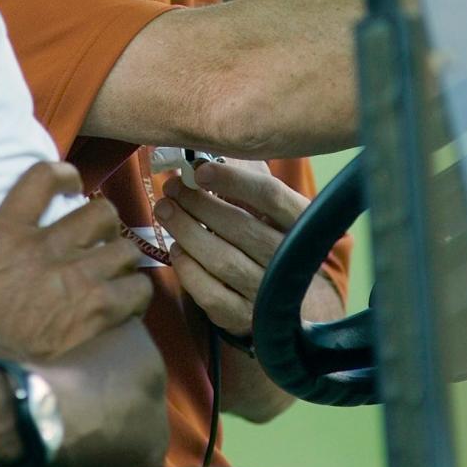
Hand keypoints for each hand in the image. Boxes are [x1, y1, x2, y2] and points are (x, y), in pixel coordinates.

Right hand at [0, 161, 151, 360]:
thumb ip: (5, 236)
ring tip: (115, 275)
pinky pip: (136, 290)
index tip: (73, 185)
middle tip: (99, 243)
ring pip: (125, 250)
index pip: (43, 177)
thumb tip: (34, 227)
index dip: (66, 175)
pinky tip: (126, 304)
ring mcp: (72, 279)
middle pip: (101, 213)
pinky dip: (136, 296)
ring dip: (123, 262)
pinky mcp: (93, 312)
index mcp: (7, 231)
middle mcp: (43, 248)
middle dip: (106, 227)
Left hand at [152, 159, 308, 336]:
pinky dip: (189, 270)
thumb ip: (246, 174)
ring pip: (224, 262)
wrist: (289, 297)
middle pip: (242, 228)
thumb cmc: (269, 232)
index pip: (270, 196)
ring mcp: (269, 293)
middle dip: (199, 205)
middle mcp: (291, 259)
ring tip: (165, 210)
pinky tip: (176, 249)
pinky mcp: (246, 318)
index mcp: (302, 222)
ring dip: (188, 232)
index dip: (234, 180)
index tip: (199, 168)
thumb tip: (207, 148)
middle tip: (171, 188)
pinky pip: (212, 295)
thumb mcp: (267, 201)